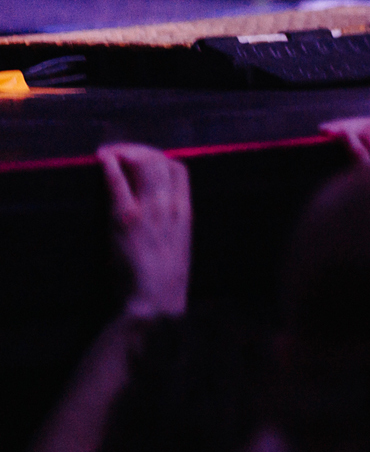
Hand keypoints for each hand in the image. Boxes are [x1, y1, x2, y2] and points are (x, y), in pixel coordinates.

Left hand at [98, 144, 190, 319]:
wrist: (155, 301)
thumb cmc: (165, 282)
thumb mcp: (178, 247)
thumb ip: (170, 226)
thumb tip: (157, 214)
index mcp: (186, 213)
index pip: (179, 170)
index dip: (160, 158)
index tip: (143, 160)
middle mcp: (171, 206)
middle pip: (160, 161)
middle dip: (138, 150)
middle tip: (119, 152)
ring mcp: (149, 210)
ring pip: (143, 164)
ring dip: (123, 152)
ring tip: (108, 154)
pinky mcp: (125, 218)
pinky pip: (118, 182)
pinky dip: (109, 166)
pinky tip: (101, 160)